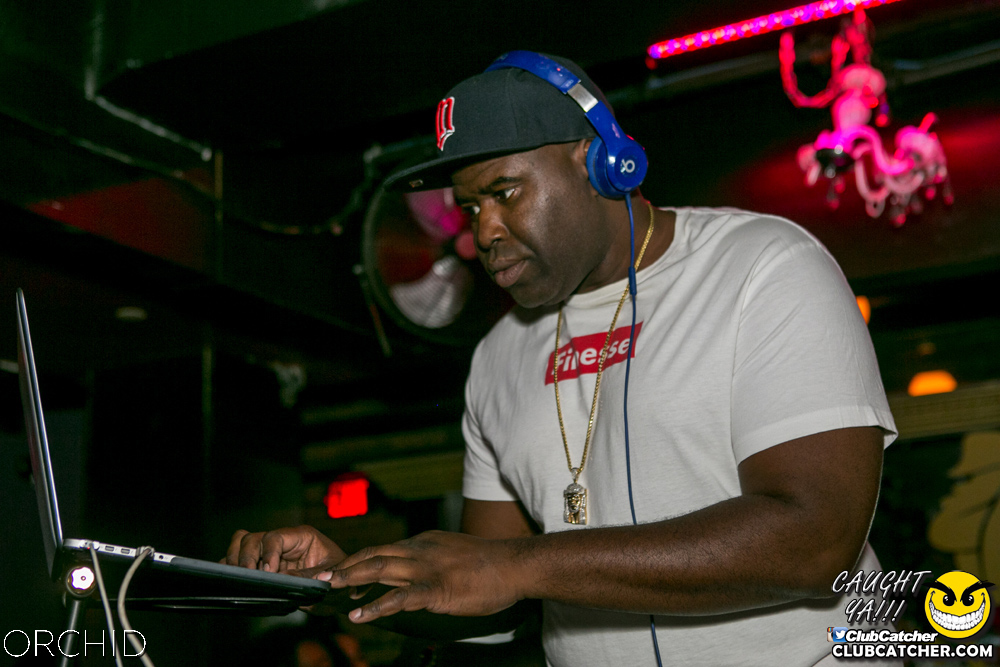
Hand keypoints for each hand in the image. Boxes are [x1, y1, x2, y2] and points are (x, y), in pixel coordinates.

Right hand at [225, 525, 346, 573]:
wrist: (341, 591)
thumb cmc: (340, 580)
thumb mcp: (330, 577)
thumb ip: (308, 576)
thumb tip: (281, 577)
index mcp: (302, 537)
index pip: (275, 537)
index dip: (267, 554)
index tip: (268, 573)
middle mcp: (283, 542)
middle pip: (252, 538)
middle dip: (246, 557)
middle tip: (249, 578)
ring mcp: (271, 553)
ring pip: (241, 544)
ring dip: (235, 560)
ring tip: (240, 580)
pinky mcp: (263, 567)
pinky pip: (239, 561)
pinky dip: (233, 570)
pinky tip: (236, 585)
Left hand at [311, 530, 523, 622]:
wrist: (514, 564)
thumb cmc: (490, 564)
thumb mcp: (454, 554)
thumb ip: (431, 561)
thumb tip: (415, 575)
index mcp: (424, 542)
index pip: (383, 550)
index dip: (358, 562)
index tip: (340, 573)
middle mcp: (419, 551)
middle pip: (373, 555)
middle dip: (344, 566)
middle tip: (320, 577)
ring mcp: (426, 568)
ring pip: (379, 569)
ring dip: (350, 579)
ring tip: (328, 589)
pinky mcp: (435, 589)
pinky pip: (398, 598)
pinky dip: (375, 606)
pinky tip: (359, 615)